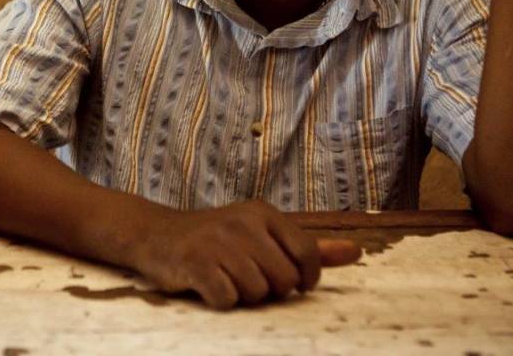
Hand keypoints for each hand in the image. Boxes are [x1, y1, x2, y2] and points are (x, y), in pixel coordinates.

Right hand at [131, 200, 360, 309]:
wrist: (157, 235)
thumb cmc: (218, 239)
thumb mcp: (262, 234)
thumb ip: (307, 247)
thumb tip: (356, 253)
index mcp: (263, 213)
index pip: (306, 252)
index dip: (305, 278)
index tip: (293, 284)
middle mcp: (242, 223)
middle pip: (282, 279)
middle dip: (269, 289)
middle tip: (248, 277)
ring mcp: (218, 242)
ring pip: (257, 292)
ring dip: (244, 295)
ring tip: (227, 279)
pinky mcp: (196, 263)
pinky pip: (228, 299)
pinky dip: (221, 300)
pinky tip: (209, 285)